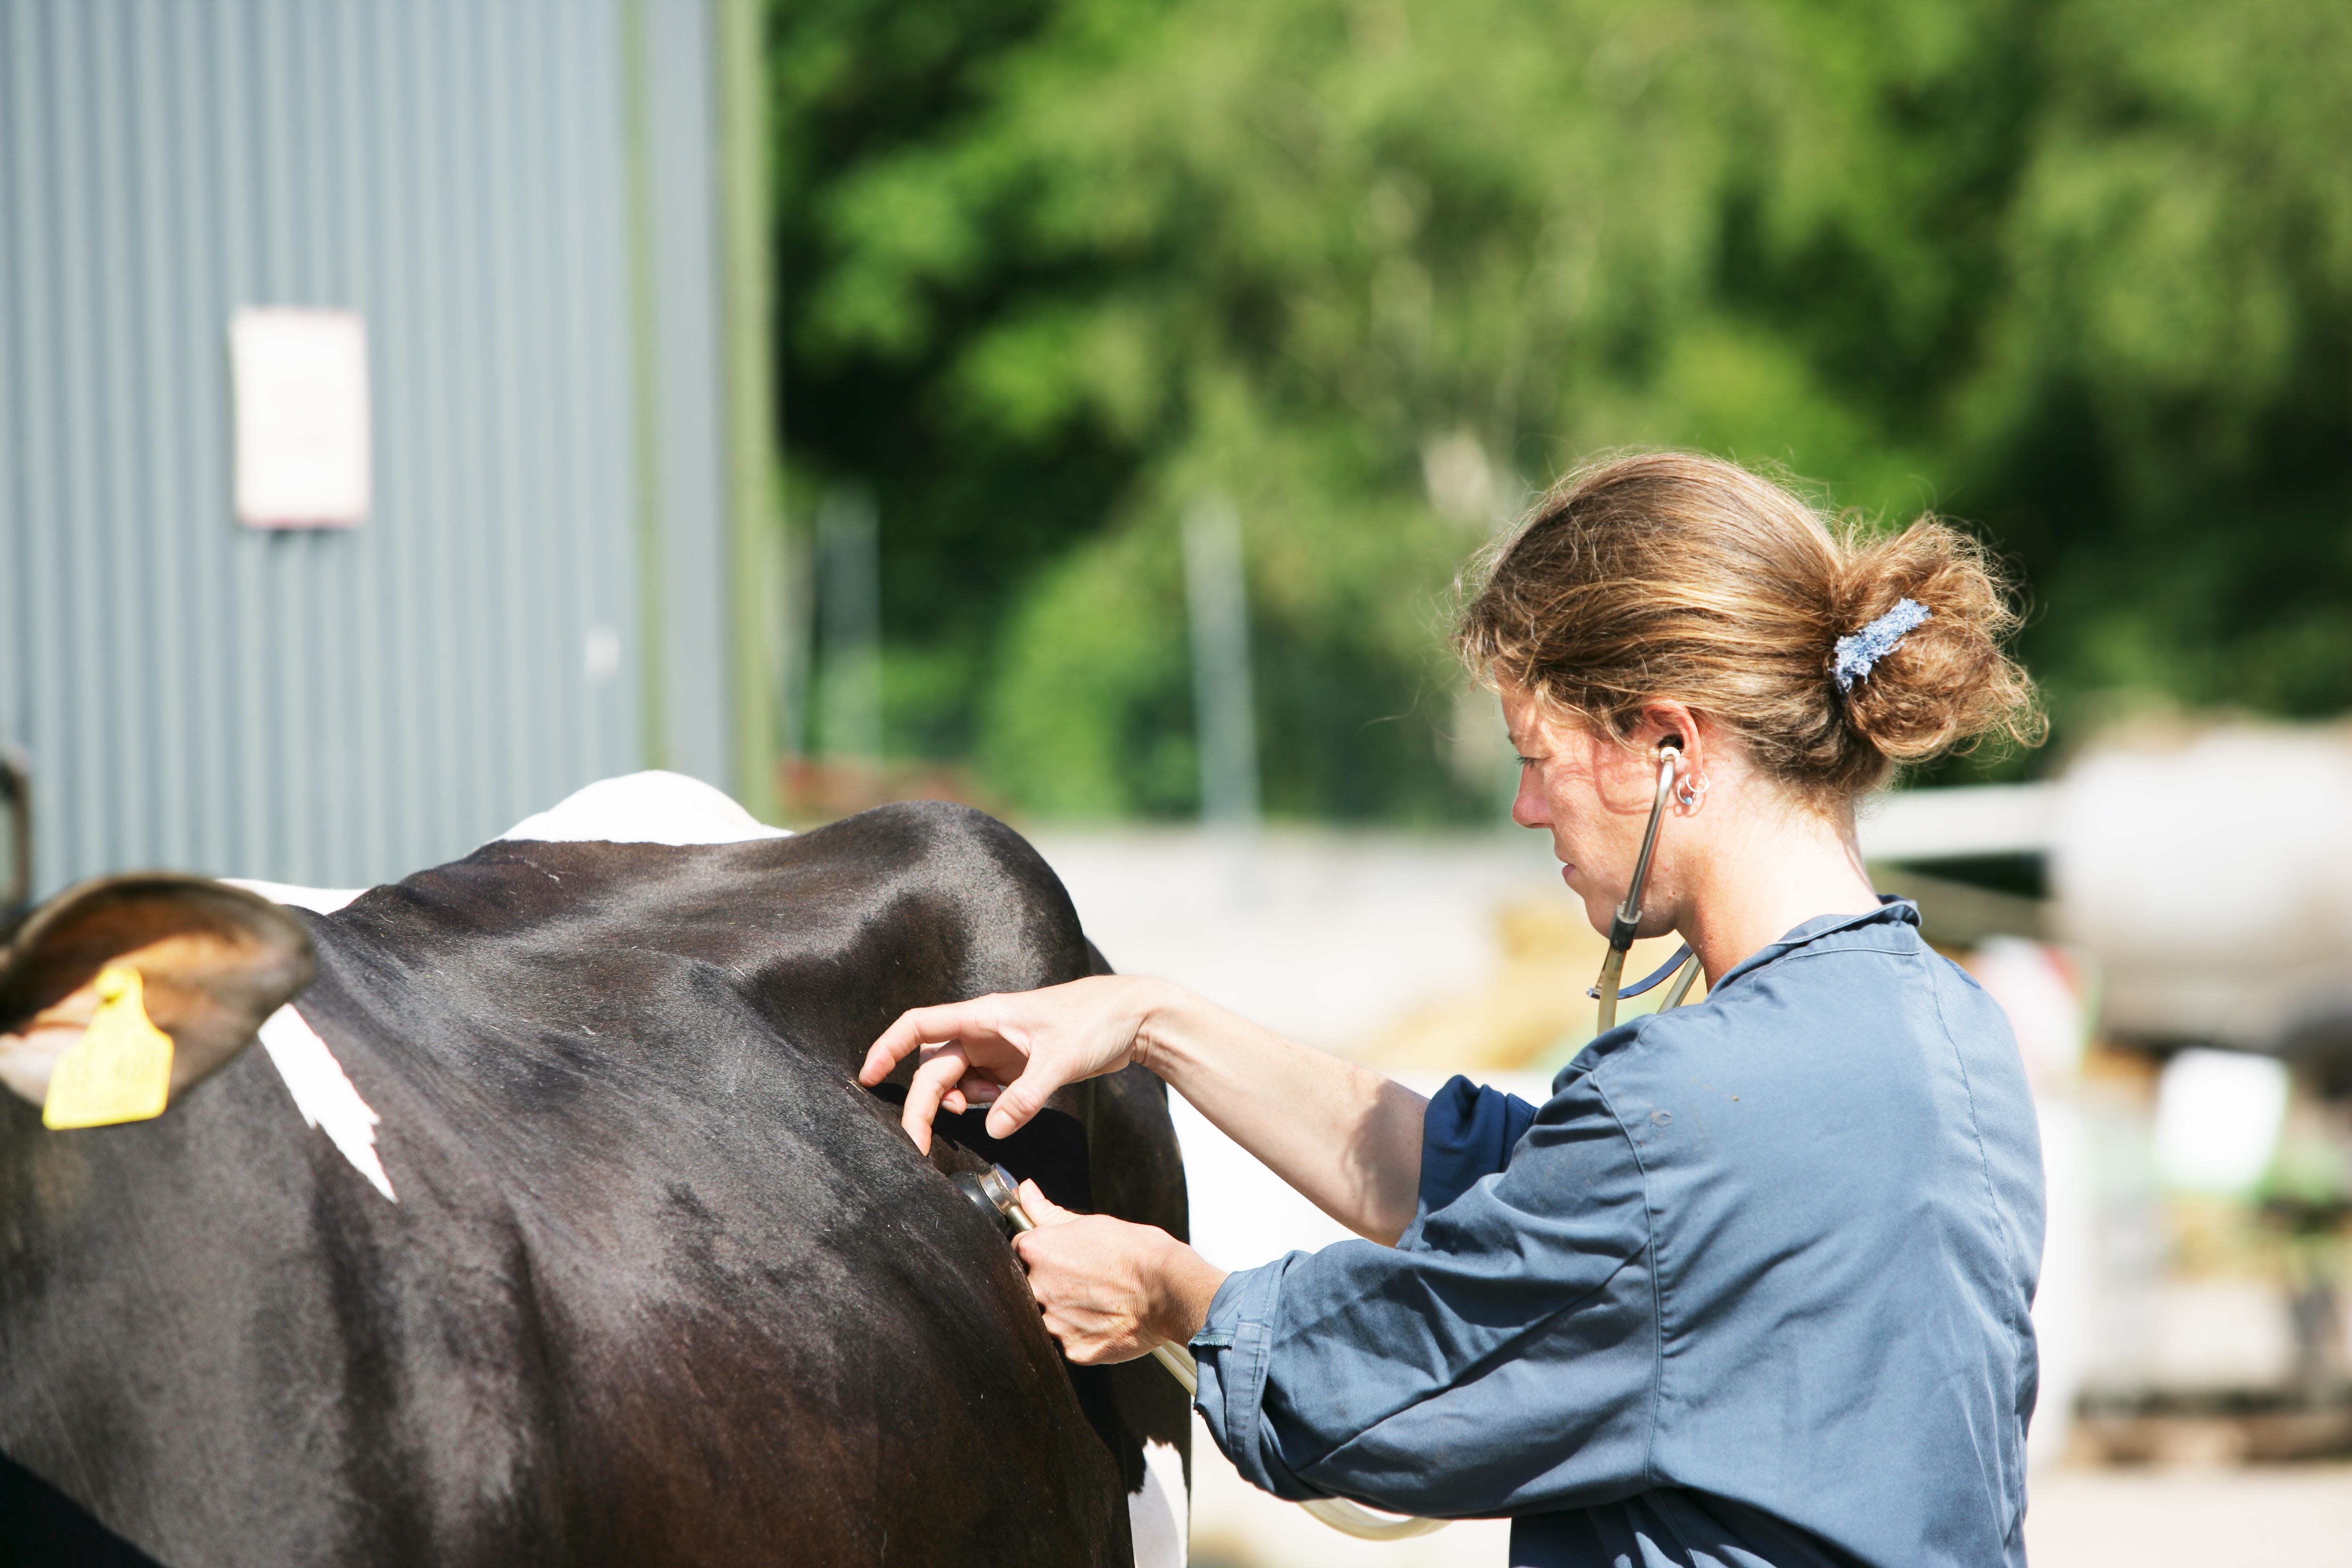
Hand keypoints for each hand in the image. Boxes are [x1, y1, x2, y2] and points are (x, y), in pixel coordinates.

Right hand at [859, 975, 1169, 1152]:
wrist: (1132, 1018)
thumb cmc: (1096, 1021)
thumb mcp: (1061, 1059)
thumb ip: (1026, 1097)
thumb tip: (993, 1130)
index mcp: (984, 1016)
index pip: (920, 1026)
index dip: (887, 1047)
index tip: (866, 1076)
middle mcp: (983, 1031)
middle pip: (934, 1068)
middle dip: (921, 1105)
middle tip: (918, 1147)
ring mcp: (998, 1050)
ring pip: (955, 1081)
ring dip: (953, 1105)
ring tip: (972, 1117)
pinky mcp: (1014, 1067)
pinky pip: (981, 1090)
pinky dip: (981, 1106)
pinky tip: (1002, 1112)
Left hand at [1012, 1181, 1225, 1363]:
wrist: (1169, 1290)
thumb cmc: (1137, 1253)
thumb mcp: (1091, 1223)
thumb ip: (1047, 1212)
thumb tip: (1025, 1191)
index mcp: (1038, 1251)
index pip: (1022, 1249)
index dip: (1045, 1251)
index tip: (1064, 1255)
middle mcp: (1039, 1287)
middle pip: (1033, 1285)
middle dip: (1056, 1282)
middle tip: (1089, 1279)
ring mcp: (1056, 1322)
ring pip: (1052, 1316)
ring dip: (1070, 1310)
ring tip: (1101, 1300)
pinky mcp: (1074, 1349)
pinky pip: (1072, 1341)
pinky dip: (1087, 1332)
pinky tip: (1106, 1319)